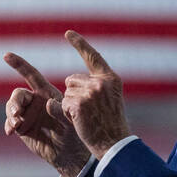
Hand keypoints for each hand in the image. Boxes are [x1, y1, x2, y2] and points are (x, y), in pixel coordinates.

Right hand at [3, 51, 88, 176]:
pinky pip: (10, 122)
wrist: (71, 155)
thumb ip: (60, 110)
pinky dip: (9, 125)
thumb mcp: (71, 119)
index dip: (19, 64)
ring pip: (12, 107)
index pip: (31, 75)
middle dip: (15, 101)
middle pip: (18, 93)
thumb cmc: (75, 134)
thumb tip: (47, 104)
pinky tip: (11, 131)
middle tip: (17, 113)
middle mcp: (35, 101)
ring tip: (16, 123)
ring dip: (11, 113)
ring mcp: (27, 115)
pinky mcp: (22, 128)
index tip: (6, 55)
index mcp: (47, 93)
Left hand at [59, 30, 130, 155]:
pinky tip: (79, 121)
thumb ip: (96, 85)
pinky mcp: (78, 103)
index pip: (92, 56)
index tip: (68, 33)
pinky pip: (62, 104)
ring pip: (66, 93)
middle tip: (89, 111)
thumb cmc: (110, 123)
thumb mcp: (109, 98)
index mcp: (110, 78)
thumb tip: (71, 79)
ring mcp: (90, 92)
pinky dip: (66, 113)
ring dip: (70, 105)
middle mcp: (101, 82)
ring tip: (85, 117)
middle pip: (71, 80)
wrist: (114, 143)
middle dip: (73, 94)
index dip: (79, 44)